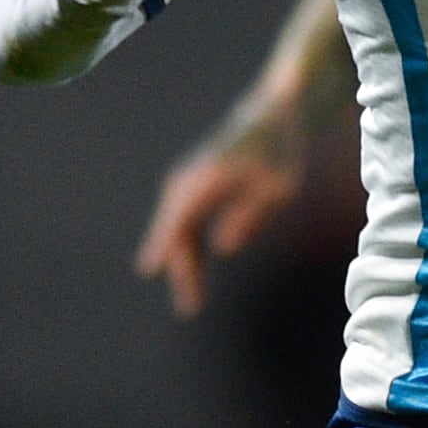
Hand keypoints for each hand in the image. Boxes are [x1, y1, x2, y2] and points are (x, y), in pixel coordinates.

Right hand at [134, 125, 302, 317]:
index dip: (164, 247)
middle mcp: (188, 182)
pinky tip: (194, 274)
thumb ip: (251, 218)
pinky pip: (184, 225)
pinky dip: (188, 249)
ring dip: (184, 264)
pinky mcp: (193, 191)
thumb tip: (222, 250)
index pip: (178, 220)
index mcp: (205, 181)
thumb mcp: (277, 190)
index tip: (150, 271)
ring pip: (177, 232)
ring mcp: (187, 185)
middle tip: (190, 307)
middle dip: (181, 269)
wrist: (269, 119)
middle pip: (175, 233)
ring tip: (193, 300)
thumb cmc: (278, 155)